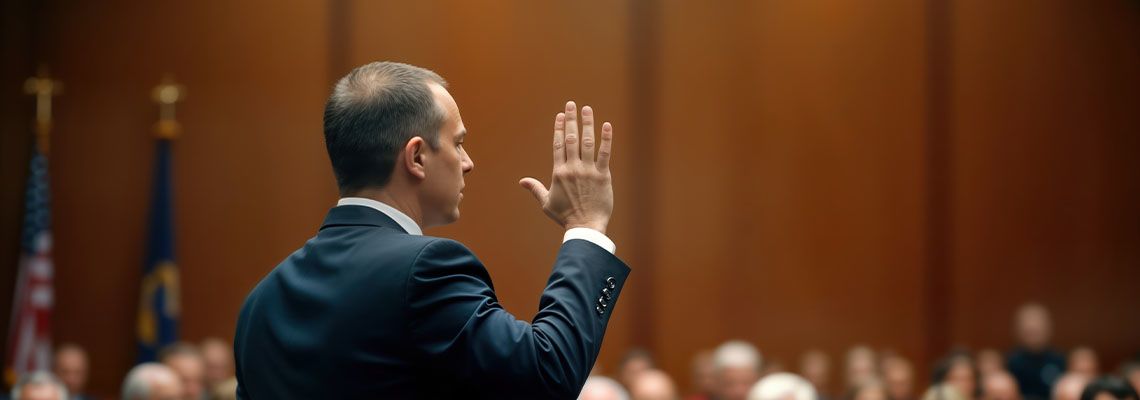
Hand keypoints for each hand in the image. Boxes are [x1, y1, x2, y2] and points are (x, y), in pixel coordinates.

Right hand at [520, 101, 613, 233]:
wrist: (585, 227)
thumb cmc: (565, 216)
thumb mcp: (546, 203)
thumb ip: (535, 189)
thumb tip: (522, 181)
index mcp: (559, 173)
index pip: (558, 145)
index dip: (559, 128)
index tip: (560, 115)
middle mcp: (573, 168)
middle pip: (571, 139)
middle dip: (571, 120)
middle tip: (571, 104)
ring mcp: (588, 171)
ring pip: (587, 142)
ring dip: (587, 123)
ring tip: (587, 109)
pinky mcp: (603, 176)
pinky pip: (605, 153)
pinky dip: (606, 138)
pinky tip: (606, 125)